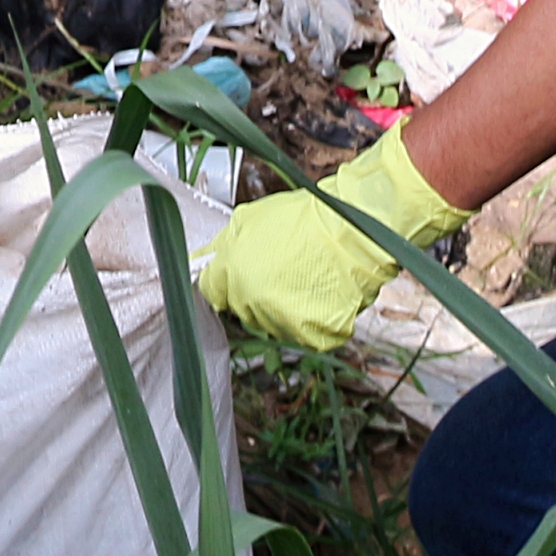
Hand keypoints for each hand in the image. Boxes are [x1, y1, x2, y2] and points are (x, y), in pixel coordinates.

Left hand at [197, 127, 471, 351]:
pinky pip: (304, 335)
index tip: (236, 274)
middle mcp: (253, 304)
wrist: (356, 229)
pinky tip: (321, 294)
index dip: (224, 281)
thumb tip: (200, 262)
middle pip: (241, 310)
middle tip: (280, 269)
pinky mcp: (314, 337)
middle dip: (253, 293)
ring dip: (282, 308)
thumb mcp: (249, 219)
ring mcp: (284, 323)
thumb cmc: (304, 218)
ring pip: (272, 324)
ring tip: (305, 278)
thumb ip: (220, 247)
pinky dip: (313, 320)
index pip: (210, 292)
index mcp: (233, 276)